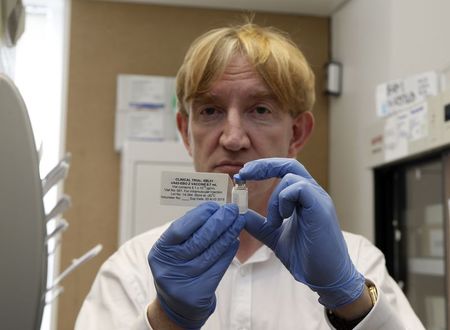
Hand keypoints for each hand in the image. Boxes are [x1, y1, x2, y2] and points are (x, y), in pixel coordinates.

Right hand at [148, 202, 244, 328]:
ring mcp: (183, 282)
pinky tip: (235, 241)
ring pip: (211, 253)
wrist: (176, 306)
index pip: (180, 228)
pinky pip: (218, 268)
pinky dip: (228, 252)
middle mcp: (169, 267)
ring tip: (238, 222)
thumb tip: (213, 210)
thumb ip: (190, 231)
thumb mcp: (174, 249)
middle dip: (219, 222)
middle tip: (232, 211)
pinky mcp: (198, 293)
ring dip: (228, 235)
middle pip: (198, 240)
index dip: (199, 215)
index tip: (215, 206)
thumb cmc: (178, 268)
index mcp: (160, 251)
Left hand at [237, 158, 364, 309]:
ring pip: (291, 177)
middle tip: (244, 174)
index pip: (284, 169)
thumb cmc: (306, 256)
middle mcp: (313, 193)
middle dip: (264, 166)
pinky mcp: (321, 209)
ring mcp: (318, 199)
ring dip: (274, 198)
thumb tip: (240, 214)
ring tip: (274, 222)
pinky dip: (284, 200)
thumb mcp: (274, 236)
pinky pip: (300, 189)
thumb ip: (259, 224)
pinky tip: (283, 219)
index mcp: (303, 197)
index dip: (263, 167)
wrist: (325, 277)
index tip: (243, 174)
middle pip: (289, 164)